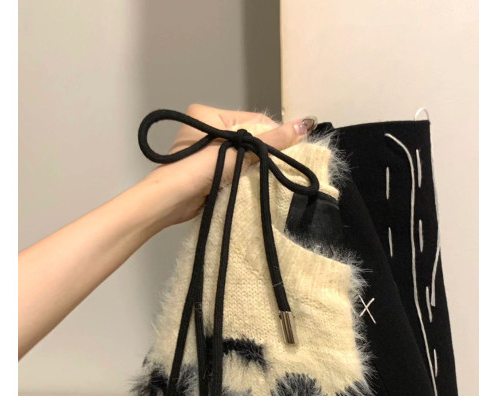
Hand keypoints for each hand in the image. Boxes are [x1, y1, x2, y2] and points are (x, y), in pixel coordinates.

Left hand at [139, 104, 316, 226]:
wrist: (171, 200)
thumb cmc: (201, 168)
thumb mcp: (239, 152)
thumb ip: (272, 141)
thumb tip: (307, 123)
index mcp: (209, 113)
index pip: (253, 121)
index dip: (272, 136)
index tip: (290, 153)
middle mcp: (204, 127)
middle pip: (246, 139)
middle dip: (261, 154)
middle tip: (279, 168)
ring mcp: (202, 151)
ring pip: (239, 155)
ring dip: (251, 167)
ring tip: (266, 178)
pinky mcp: (202, 171)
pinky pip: (229, 169)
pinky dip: (240, 177)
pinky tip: (250, 185)